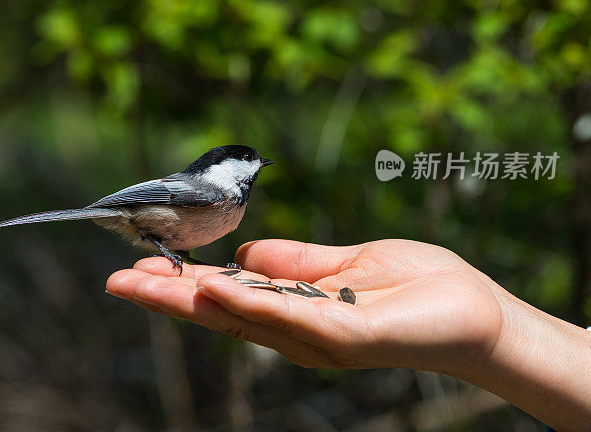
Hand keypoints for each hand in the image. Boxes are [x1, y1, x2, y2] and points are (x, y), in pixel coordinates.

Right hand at [106, 239, 504, 373]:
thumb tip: (242, 253)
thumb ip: (292, 263)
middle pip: (222, 313)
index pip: (226, 296)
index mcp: (292, 310)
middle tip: (116, 282)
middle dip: (167, 298)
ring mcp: (318, 337)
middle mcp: (295, 331)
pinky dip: (248, 303)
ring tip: (144, 283)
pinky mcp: (346, 336)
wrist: (474, 311)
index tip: (139, 269)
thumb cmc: (413, 286)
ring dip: (192, 301)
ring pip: (243, 319)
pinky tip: (214, 288)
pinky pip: (290, 318)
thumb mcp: (338, 264)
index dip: (181, 284)